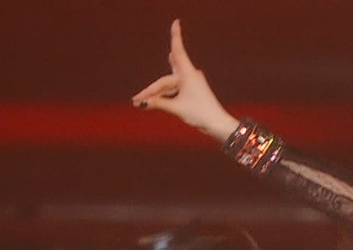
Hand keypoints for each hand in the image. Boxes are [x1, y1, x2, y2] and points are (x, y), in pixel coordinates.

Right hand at [131, 19, 240, 141]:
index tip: (176, 22)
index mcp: (188, 74)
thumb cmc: (200, 114)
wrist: (217, 124)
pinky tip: (152, 99)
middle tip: (135, 100)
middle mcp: (190, 75)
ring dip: (156, 94)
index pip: (177, 51)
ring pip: (168, 85)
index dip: (176, 36)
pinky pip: (173, 90)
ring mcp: (191, 82)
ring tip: (139, 102)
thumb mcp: (176, 108)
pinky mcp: (191, 90)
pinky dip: (164, 96)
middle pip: (165, 80)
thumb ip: (158, 103)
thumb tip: (141, 102)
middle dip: (151, 90)